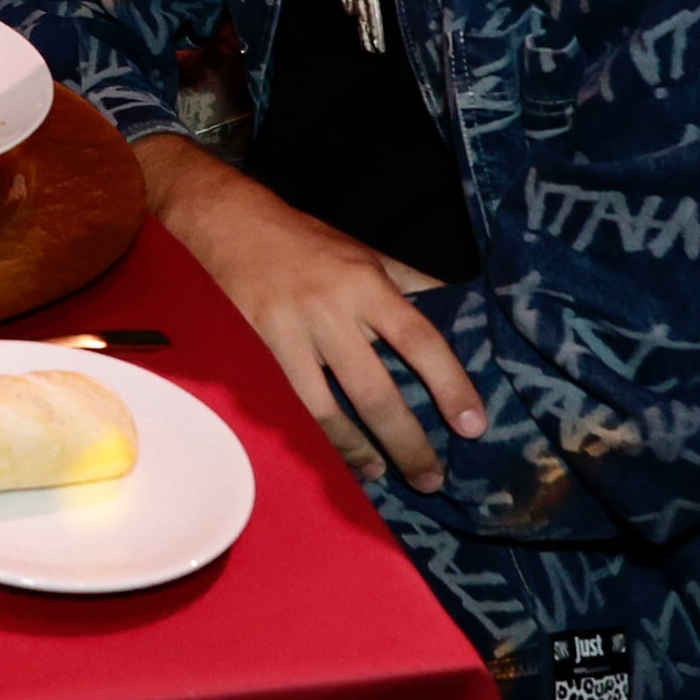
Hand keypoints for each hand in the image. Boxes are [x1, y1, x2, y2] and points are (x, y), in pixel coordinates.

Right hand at [137, 135, 484, 491]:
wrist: (225, 220)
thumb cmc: (305, 241)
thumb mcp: (365, 252)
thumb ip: (412, 284)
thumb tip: (465, 313)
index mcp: (364, 283)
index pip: (419, 339)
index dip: (450, 384)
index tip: (473, 425)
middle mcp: (328, 310)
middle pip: (374, 390)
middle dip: (407, 441)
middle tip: (432, 478)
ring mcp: (285, 334)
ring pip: (325, 409)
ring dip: (357, 450)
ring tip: (380, 474)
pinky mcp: (252, 350)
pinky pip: (287, 404)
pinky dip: (312, 435)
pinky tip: (330, 455)